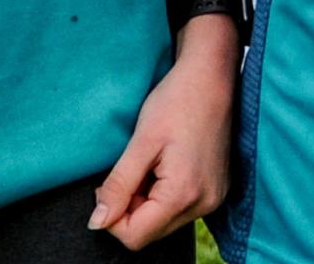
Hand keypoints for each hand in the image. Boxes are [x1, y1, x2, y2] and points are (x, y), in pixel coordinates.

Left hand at [89, 25, 234, 247]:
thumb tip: (97, 222)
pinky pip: (180, 208)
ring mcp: (213, 198)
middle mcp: (204, 203)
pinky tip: (165, 164)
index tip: (109, 184)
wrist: (212, 77)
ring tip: (149, 163)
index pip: (135, 236)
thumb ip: (118, 186)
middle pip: (150, 232)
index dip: (112, 216)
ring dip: (146, 201)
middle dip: (130, 208)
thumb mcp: (140, 142)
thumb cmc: (176, 101)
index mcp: (183, 193)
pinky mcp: (216, 190)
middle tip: (131, 168)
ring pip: (164, 221)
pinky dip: (164, 194)